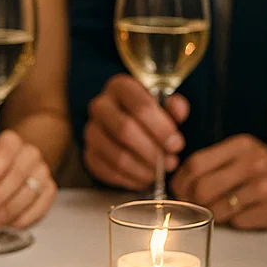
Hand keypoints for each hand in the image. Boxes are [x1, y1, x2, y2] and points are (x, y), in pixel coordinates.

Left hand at [0, 130, 55, 227]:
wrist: (5, 178)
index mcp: (11, 141)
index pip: (7, 149)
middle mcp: (30, 154)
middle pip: (18, 173)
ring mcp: (42, 172)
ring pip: (29, 192)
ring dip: (8, 210)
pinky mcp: (50, 191)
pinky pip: (39, 208)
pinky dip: (22, 219)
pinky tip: (7, 224)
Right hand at [82, 74, 188, 188]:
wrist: (128, 125)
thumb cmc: (149, 116)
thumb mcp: (165, 106)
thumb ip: (174, 106)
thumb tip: (176, 108)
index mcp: (119, 87)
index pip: (140, 106)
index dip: (162, 129)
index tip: (176, 144)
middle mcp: (100, 105)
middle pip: (125, 130)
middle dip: (153, 151)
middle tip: (171, 162)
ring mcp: (92, 130)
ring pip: (117, 155)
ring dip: (144, 169)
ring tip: (159, 172)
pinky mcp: (89, 154)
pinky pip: (109, 172)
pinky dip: (131, 180)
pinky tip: (145, 178)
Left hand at [171, 134, 266, 228]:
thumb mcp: (244, 153)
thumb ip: (215, 161)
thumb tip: (179, 181)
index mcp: (241, 145)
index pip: (196, 163)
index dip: (180, 180)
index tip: (176, 189)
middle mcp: (253, 164)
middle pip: (203, 188)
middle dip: (190, 200)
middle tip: (190, 205)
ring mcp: (265, 189)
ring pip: (218, 209)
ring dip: (210, 214)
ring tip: (213, 210)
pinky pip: (238, 224)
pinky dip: (232, 223)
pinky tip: (237, 216)